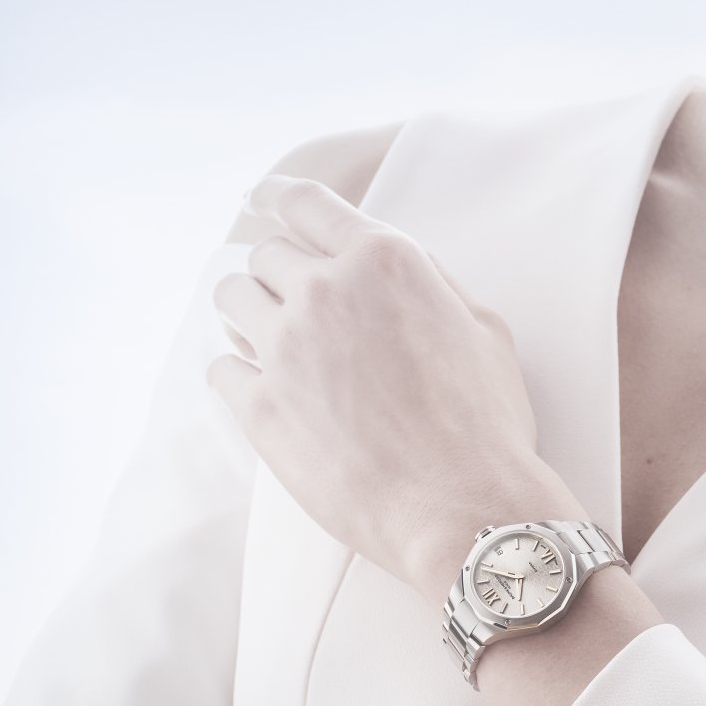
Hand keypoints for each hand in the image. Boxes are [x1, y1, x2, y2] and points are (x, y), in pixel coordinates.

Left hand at [206, 172, 553, 597]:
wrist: (461, 509)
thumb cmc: (485, 426)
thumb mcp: (483, 328)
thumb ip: (431, 281)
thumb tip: (393, 266)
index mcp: (383, 260)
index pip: (306, 202)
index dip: (276, 197)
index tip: (260, 200)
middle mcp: (325, 291)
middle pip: (266, 254)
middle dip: (277, 274)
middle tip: (290, 304)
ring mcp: (285, 350)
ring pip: (231, 299)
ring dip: (246, 313)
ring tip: (267, 342)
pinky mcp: (259, 409)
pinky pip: (220, 369)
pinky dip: (236, 374)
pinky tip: (259, 391)